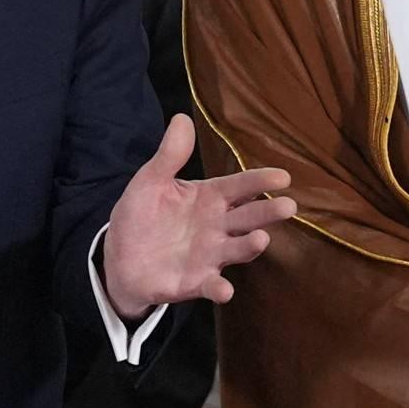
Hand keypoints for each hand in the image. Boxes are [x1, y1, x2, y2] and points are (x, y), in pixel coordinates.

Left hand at [102, 114, 295, 319]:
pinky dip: (219, 288)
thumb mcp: (150, 182)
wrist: (120, 257)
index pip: (239, 186)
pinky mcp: (195, 282)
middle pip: (247, 217)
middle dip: (267, 213)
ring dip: (250, 246)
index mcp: (209, 198)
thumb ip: (169, 156)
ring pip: (236, 249)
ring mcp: (209, 255)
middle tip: (288, 206)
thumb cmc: (142, 216)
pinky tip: (224, 290)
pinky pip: (211, 285)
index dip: (259, 181)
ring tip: (261, 239)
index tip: (283, 177)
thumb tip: (181, 118)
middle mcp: (217, 227)